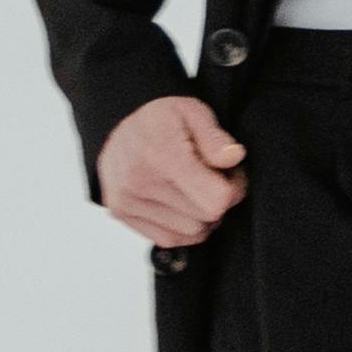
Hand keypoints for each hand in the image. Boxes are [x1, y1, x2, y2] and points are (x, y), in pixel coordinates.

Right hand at [99, 93, 246, 246]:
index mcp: (162, 156)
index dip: (234, 189)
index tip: (230, 174)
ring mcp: (127, 201)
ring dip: (202, 216)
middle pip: (206, 217)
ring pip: (191, 232)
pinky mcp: (121, 214)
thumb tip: (233, 158)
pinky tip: (182, 204)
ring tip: (195, 189)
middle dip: (219, 200)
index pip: (216, 200)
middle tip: (213, 178)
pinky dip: (183, 228)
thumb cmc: (160, 119)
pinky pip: (169, 239)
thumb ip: (215, 138)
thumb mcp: (193, 112)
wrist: (117, 125)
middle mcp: (140, 182)